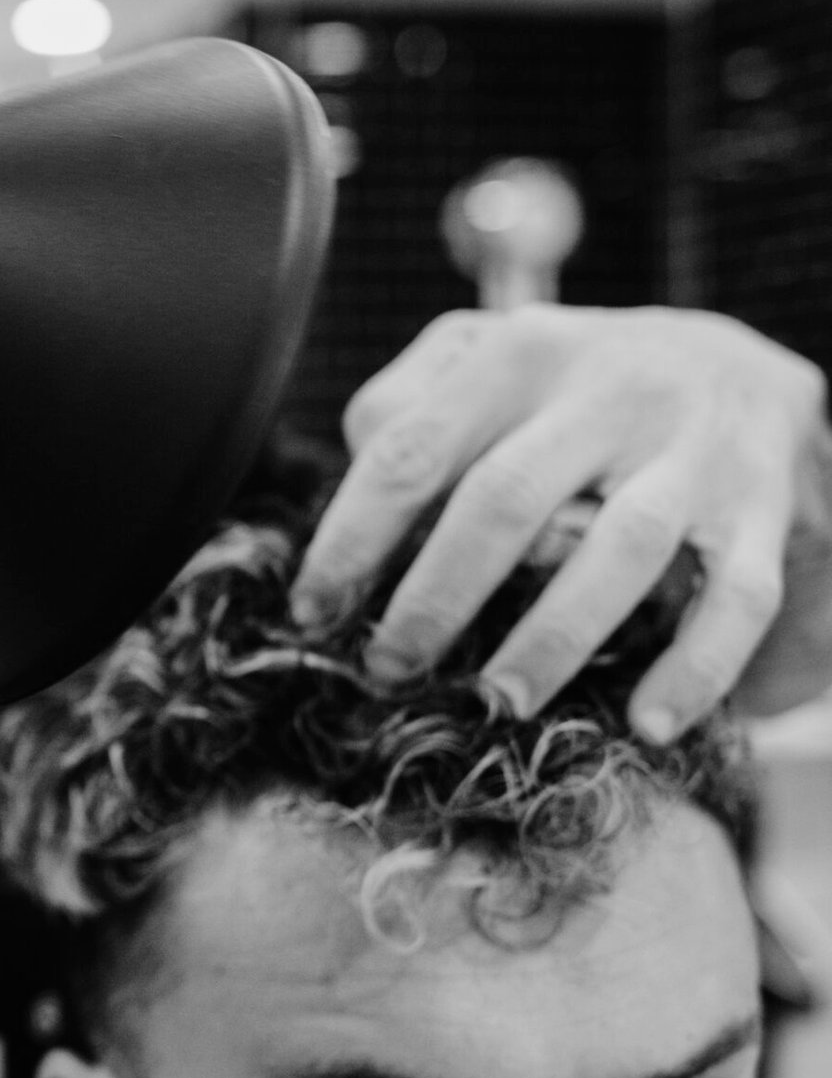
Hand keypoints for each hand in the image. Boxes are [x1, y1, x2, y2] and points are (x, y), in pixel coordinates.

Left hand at [291, 305, 831, 740]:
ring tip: (497, 701)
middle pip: (504, 500)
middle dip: (436, 597)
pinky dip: (694, 668)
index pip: (414, 448)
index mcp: (523, 353)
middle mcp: (611, 392)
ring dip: (550, 637)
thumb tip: (355, 466)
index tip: (313, 610)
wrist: (748, 367)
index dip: (353, 537)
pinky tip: (648, 723)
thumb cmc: (580, 386)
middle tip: (390, 668)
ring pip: (618, 549)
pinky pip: (735, 600)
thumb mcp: (494, 359)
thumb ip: (414, 401)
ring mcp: (694, 453)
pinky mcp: (764, 514)